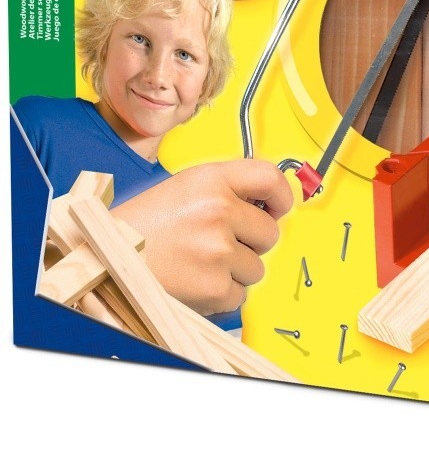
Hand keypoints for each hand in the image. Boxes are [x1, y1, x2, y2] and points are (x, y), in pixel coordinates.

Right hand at [113, 159, 293, 315]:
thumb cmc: (143, 226)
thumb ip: (228, 190)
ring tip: (197, 262)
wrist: (100, 262)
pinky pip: (240, 294)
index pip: (270, 179)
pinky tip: (193, 281)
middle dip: (251, 242)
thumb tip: (272, 206)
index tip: (277, 208)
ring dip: (234, 270)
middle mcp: (217, 211)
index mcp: (210, 180)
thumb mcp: (184, 189)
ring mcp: (217, 251)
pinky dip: (221, 294)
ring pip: (257, 267)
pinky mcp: (214, 287)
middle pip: (270, 232)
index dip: (281, 196)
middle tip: (215, 243)